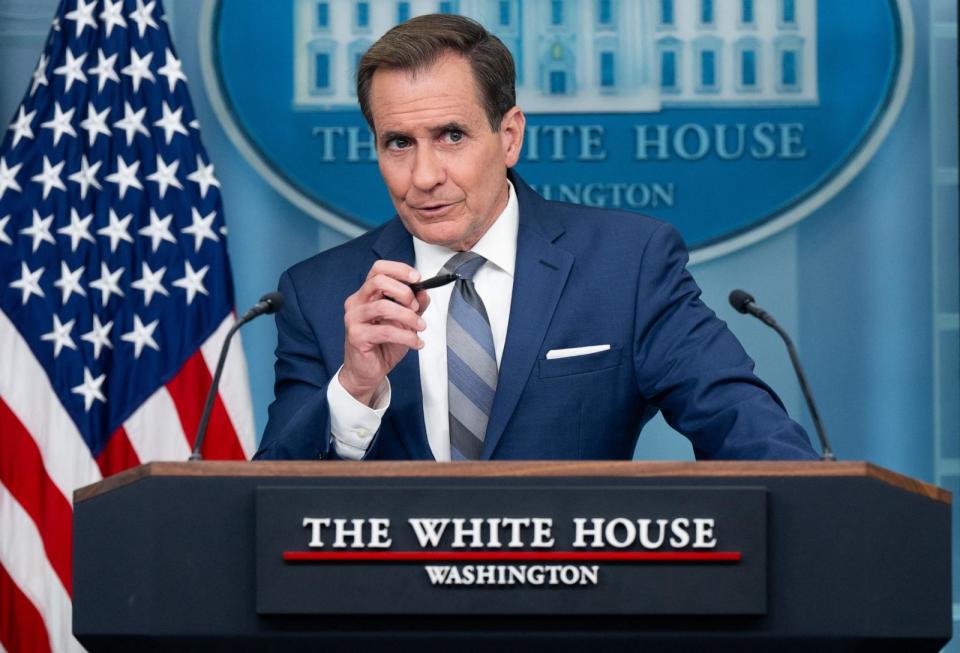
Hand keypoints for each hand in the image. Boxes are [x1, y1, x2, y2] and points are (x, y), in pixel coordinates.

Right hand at [340, 260, 429, 405]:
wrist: (367, 372)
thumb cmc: (383, 345)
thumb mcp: (404, 322)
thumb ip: (414, 306)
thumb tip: (424, 292)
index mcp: (367, 294)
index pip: (378, 269)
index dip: (399, 269)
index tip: (417, 278)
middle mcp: (357, 302)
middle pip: (378, 281)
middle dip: (404, 292)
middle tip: (416, 307)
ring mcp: (354, 319)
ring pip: (383, 306)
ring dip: (409, 317)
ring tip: (420, 328)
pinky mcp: (356, 336)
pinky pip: (385, 331)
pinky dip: (406, 336)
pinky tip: (416, 342)